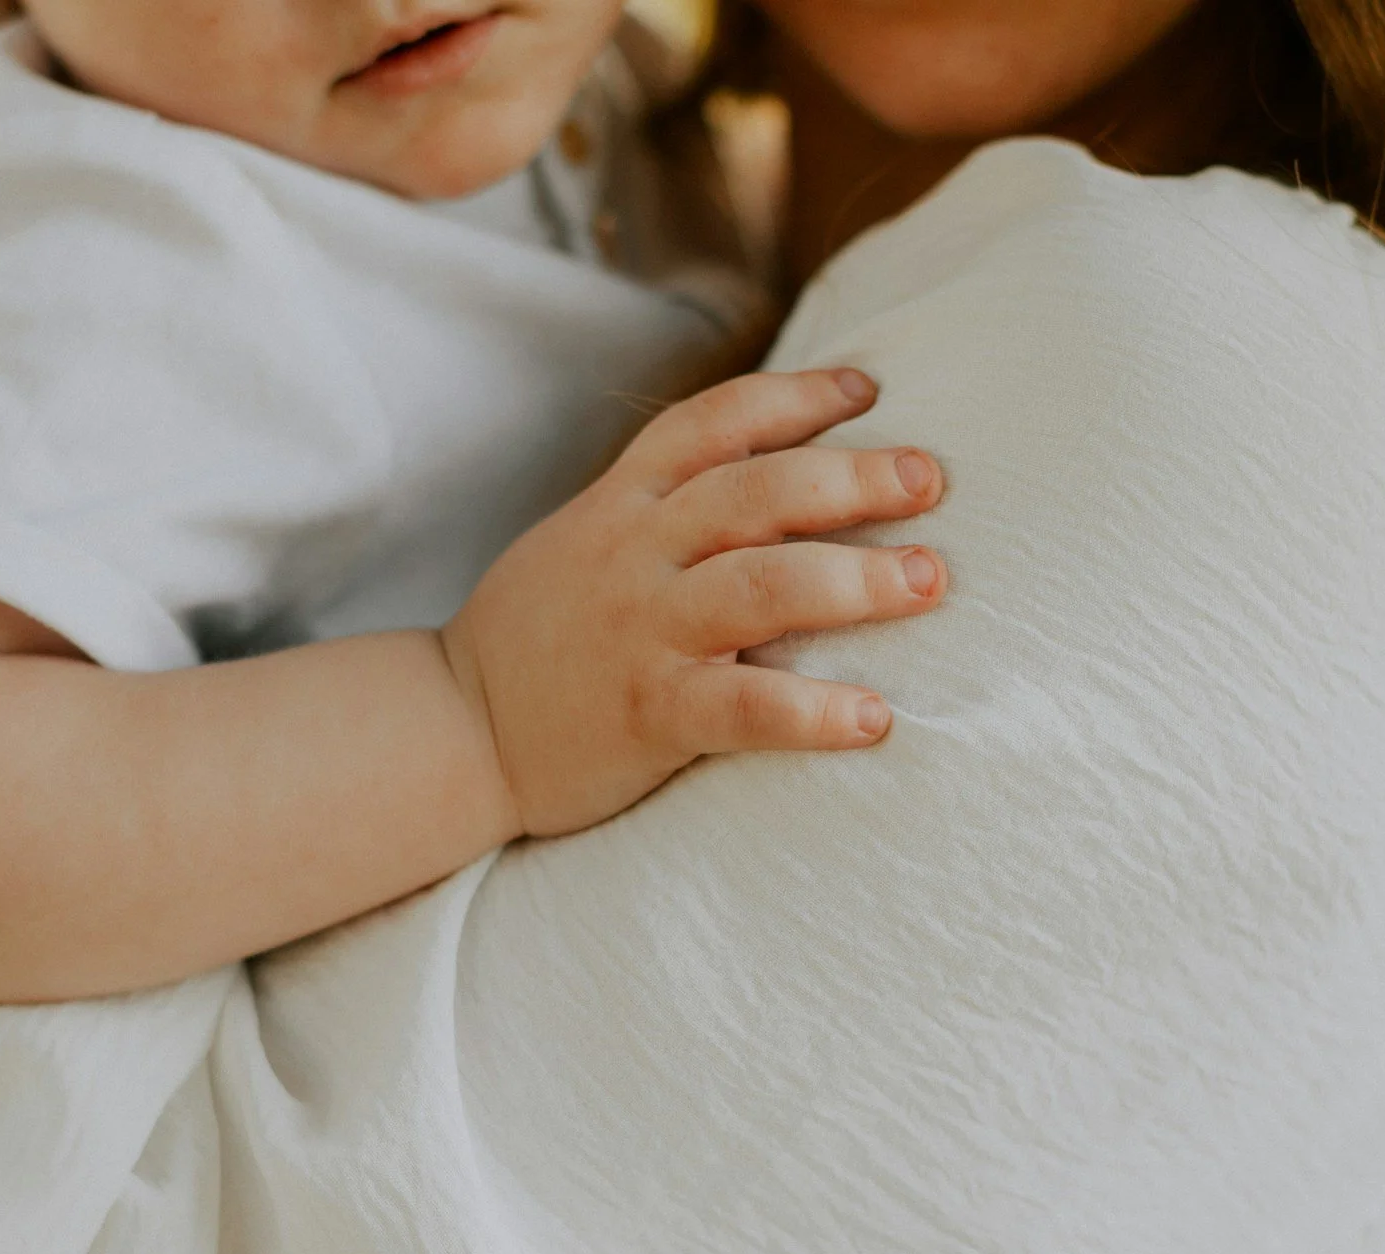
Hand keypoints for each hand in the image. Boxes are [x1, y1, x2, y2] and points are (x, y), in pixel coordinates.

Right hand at [442, 368, 946, 836]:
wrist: (452, 731)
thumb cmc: (538, 638)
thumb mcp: (586, 541)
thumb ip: (665, 509)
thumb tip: (772, 476)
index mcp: (623, 505)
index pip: (714, 423)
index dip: (795, 397)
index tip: (868, 391)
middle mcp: (636, 554)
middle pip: (758, 492)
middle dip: (854, 479)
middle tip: (932, 480)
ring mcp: (642, 631)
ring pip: (762, 585)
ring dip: (857, 580)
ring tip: (930, 581)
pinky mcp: (648, 713)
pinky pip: (745, 708)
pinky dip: (816, 710)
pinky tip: (876, 718)